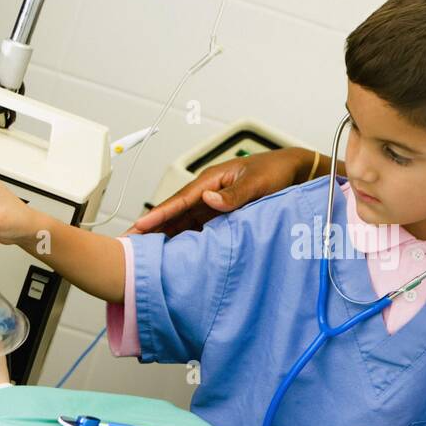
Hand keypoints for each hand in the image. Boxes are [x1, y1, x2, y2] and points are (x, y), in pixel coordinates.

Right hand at [127, 147, 313, 236]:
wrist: (297, 172)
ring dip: (166, 236)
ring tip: (145, 253)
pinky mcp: (222, 215)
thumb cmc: (277, 171)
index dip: (159, 214)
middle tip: (128, 243)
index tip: (140, 226)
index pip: (180, 200)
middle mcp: (208, 193)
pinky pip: (199, 229)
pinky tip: (177, 254)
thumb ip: (235, 193)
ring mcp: (214, 205)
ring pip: (184, 222)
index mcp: (212, 180)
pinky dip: (186, 241)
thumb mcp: (258, 183)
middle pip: (175, 213)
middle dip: (152, 227)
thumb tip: (210, 200)